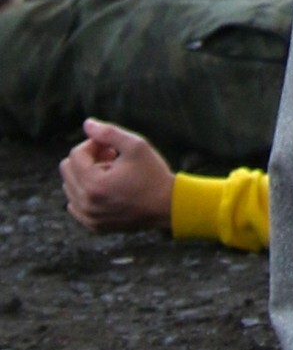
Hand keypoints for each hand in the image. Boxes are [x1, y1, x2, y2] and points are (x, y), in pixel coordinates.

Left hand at [60, 120, 175, 234]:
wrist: (167, 206)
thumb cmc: (153, 174)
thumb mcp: (135, 146)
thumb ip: (108, 132)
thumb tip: (87, 124)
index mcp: (94, 184)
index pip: (75, 154)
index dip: (93, 144)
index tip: (113, 148)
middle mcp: (86, 204)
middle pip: (67, 170)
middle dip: (87, 159)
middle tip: (110, 158)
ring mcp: (89, 217)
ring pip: (69, 187)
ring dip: (86, 176)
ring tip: (111, 174)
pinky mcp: (94, 226)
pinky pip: (75, 205)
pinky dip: (85, 194)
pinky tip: (106, 189)